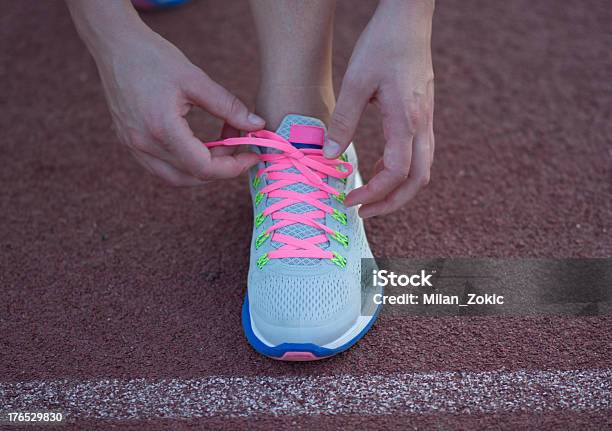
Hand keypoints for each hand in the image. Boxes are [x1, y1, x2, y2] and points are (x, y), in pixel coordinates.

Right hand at [92, 26, 263, 185]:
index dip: (233, 167)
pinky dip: (186, 164)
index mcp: (161, 129)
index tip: (252, 155)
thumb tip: (257, 125)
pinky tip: (200, 146)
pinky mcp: (130, 143)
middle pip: (192, 177)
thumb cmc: (153, 57)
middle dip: (221, 167)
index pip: (203, 167)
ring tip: (221, 146)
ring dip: (203, 169)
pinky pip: (162, 167)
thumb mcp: (197, 80)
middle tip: (239, 146)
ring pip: (176, 177)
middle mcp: (144, 144)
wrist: (115, 46)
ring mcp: (134, 146)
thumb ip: (229, 107)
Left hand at [324, 0, 434, 216]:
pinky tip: (381, 169)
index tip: (350, 201)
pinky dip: (402, 171)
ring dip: (399, 189)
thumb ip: (343, 121)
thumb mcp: (356, 82)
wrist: (409, 19)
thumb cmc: (383, 45)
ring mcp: (427, 120)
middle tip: (364, 212)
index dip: (374, 193)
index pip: (397, 173)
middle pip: (418, 180)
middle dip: (392, 203)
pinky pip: (420, 154)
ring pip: (423, 169)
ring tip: (371, 195)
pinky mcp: (425, 115)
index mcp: (406, 119)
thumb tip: (329, 157)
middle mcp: (423, 124)